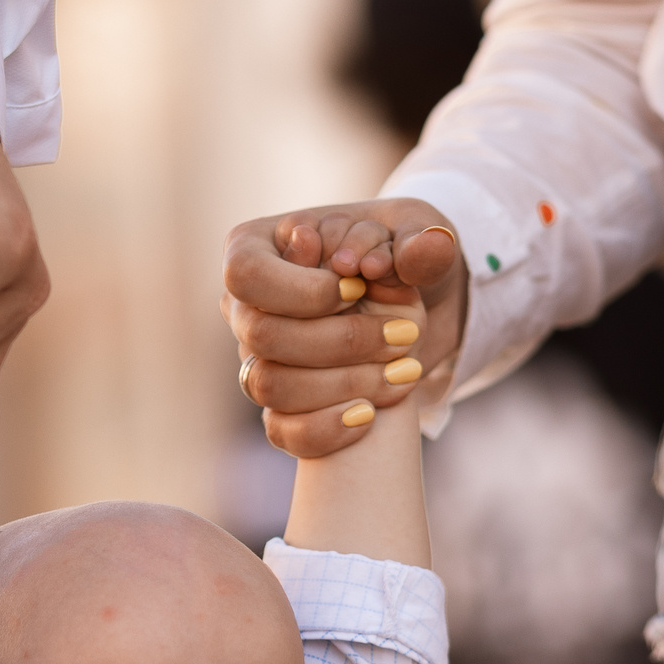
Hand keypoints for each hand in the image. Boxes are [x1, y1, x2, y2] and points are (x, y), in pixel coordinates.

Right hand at [220, 199, 463, 457]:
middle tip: (404, 334)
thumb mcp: (418, 232)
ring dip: (343, 382)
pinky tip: (369, 414)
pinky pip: (282, 430)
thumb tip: (391, 258)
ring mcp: (256, 360)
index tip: (359, 289)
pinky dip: (327, 428)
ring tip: (404, 371)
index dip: (304, 290)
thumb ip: (416, 239)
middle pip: (261, 335)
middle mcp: (244, 307)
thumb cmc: (401, 251)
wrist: (415, 300)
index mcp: (256, 247)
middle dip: (340, 340)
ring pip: (269, 385)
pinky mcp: (279, 406)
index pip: (246, 274)